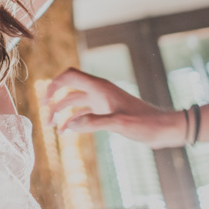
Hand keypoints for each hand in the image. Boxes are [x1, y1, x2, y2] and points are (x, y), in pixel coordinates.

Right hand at [45, 68, 185, 147]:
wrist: (164, 129)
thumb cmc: (146, 124)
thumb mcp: (120, 124)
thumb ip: (94, 123)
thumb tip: (69, 125)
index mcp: (100, 88)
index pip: (70, 76)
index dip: (54, 84)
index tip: (44, 101)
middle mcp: (99, 91)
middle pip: (68, 90)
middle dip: (54, 102)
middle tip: (46, 119)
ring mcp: (102, 102)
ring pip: (74, 102)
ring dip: (62, 113)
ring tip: (53, 129)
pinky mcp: (106, 112)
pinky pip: (84, 113)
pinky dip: (73, 121)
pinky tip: (67, 132)